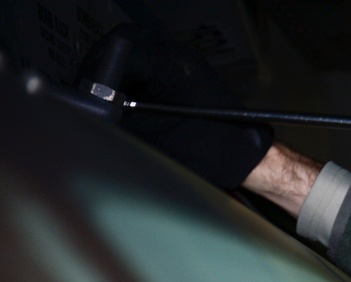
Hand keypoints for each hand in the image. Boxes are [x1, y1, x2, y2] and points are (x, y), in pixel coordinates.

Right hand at [77, 23, 272, 189]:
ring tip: (109, 95)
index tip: (91, 95)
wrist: (244, 159)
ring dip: (118, 67)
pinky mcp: (187, 72)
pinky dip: (134, 74)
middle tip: (94, 89)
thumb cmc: (210, 152)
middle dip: (103, 63)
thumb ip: (116, 119)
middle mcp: (179, 56)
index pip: (116, 50)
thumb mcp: (152, 139)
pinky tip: (129, 98)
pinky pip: (151, 61)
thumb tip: (92, 109)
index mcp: (171, 65)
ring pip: (138, 47)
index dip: (97, 73)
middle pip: (126, 39)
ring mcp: (185, 61)